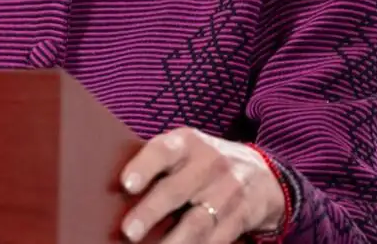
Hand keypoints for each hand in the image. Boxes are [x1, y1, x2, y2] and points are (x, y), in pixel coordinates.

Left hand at [119, 127, 284, 242]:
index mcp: (188, 143)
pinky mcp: (242, 216)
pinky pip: (216, 238)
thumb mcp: (185, 150)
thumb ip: (156, 164)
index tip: (126, 185)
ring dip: (173, 241)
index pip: (162, 151)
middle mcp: (210, 164)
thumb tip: (115, 191)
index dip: (144, 167)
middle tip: (128, 232)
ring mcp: (229, 191)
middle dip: (150, 213)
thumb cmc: (202, 163)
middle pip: (176, 191)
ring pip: (197, 221)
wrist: (261, 173)